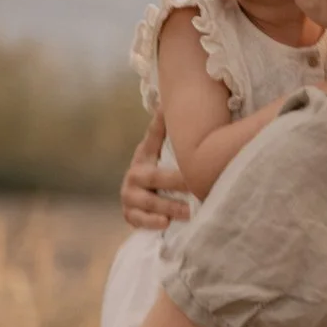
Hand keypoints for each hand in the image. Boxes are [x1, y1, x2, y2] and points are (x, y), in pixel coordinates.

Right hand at [121, 109, 190, 229]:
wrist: (138, 201)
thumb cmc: (157, 172)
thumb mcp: (159, 152)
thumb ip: (163, 131)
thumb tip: (167, 103)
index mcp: (143, 157)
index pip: (152, 139)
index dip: (160, 126)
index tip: (169, 114)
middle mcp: (133, 176)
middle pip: (155, 177)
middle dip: (177, 181)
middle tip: (197, 184)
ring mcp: (129, 197)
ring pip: (149, 202)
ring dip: (169, 206)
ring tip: (189, 211)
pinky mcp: (130, 216)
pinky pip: (140, 220)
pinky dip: (152, 222)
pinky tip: (166, 223)